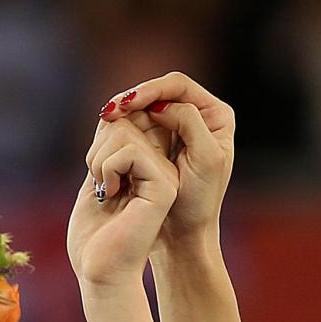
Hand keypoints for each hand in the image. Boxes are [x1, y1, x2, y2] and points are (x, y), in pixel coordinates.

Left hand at [69, 119, 180, 291]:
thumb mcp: (97, 179)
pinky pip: (130, 149)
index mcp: (148, 166)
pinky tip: (112, 194)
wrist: (102, 274)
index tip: (94, 170)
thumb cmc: (94, 238)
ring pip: (124, 130)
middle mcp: (162, 166)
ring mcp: (166, 174)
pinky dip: (108, 168)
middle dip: (97, 148)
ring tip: (106, 191)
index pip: (124, 122)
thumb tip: (111, 111)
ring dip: (99, 160)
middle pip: (123, 120)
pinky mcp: (165, 184)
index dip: (103, 133)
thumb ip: (107, 146)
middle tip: (98, 183)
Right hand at [100, 71, 234, 255]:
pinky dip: (121, 128)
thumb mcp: (205, 159)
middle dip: (132, 98)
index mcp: (216, 115)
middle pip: (159, 92)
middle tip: (108, 111)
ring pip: (145, 108)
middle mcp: (199, 117)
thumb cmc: (200, 203)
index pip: (178, 86)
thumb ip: (190, 122)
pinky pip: (137, 127)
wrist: (185, 236)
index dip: (150, 89)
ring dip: (123, 112)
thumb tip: (162, 105)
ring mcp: (178, 130)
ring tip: (104, 120)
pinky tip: (106, 133)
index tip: (127, 103)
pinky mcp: (159, 146)